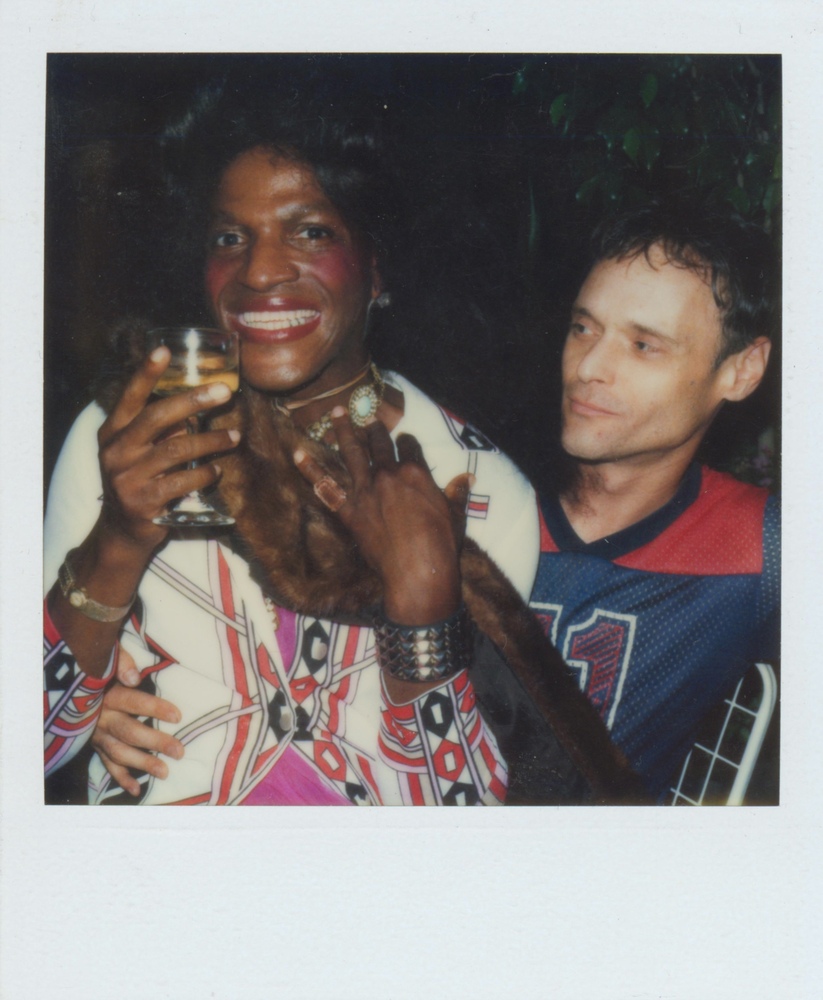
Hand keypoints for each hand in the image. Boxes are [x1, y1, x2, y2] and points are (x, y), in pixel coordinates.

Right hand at [91, 650, 184, 796]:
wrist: (72, 682)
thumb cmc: (101, 666)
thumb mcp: (108, 655)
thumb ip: (121, 661)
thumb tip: (133, 677)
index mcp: (106, 694)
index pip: (133, 701)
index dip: (154, 708)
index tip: (177, 716)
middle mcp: (100, 717)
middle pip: (128, 731)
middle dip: (154, 742)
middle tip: (179, 751)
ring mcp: (97, 734)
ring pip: (119, 752)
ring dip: (141, 763)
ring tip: (164, 772)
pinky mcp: (95, 745)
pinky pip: (107, 764)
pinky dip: (121, 778)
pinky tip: (136, 789)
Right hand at [96, 346, 240, 552]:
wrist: (122, 531)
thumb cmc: (139, 482)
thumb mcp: (138, 453)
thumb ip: (160, 432)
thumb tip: (197, 410)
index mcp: (113, 433)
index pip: (130, 397)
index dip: (146, 374)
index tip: (164, 350)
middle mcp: (116, 451)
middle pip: (158, 417)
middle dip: (194, 401)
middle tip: (224, 392)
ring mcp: (128, 477)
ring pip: (178, 449)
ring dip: (211, 441)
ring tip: (234, 436)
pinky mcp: (144, 502)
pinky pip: (184, 481)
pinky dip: (205, 474)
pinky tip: (217, 471)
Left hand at [294, 407, 472, 623]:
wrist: (418, 572)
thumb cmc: (442, 545)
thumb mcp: (456, 515)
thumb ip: (458, 493)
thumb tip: (468, 478)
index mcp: (416, 472)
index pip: (410, 447)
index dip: (408, 442)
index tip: (405, 440)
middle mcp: (389, 475)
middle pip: (380, 444)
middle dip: (375, 430)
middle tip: (370, 420)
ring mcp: (366, 490)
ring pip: (352, 452)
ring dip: (343, 430)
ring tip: (337, 413)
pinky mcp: (349, 510)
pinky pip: (325, 486)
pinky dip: (310, 469)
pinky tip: (298, 454)